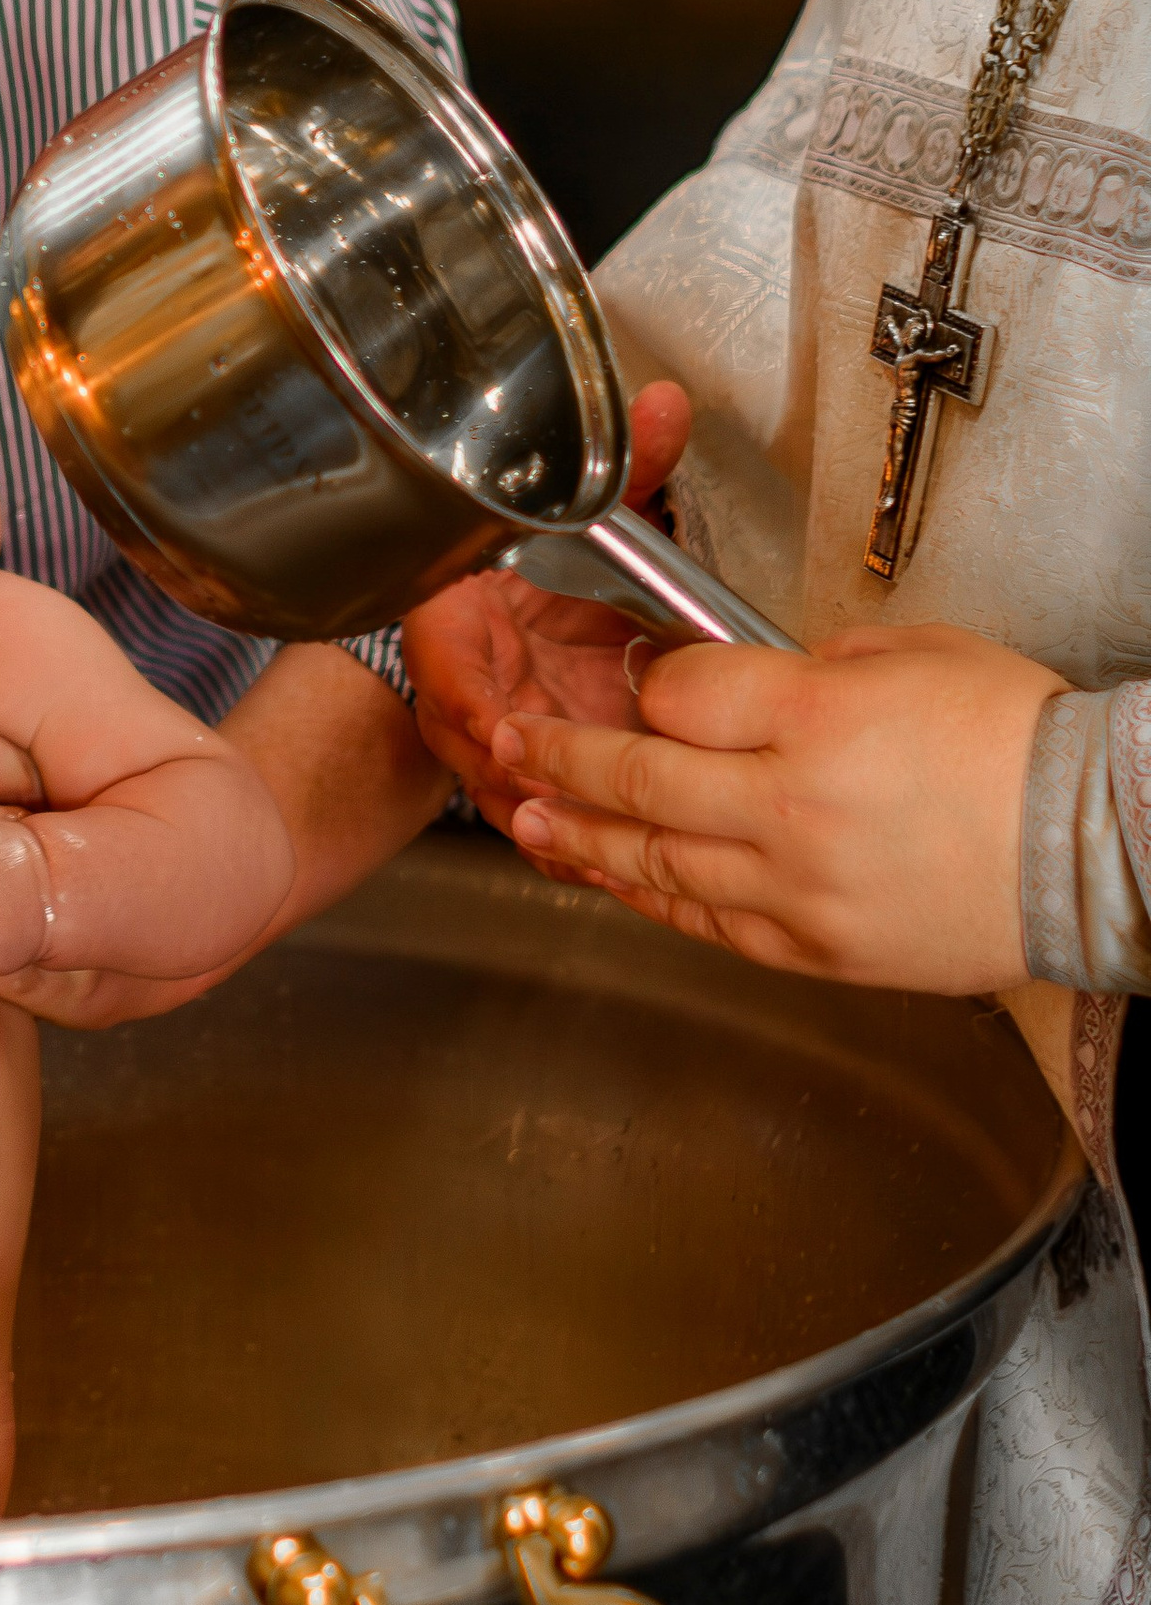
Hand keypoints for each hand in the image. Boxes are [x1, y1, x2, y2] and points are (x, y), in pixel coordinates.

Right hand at [401, 381, 693, 828]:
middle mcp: (464, 691)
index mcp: (457, 622)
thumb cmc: (535, 576)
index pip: (439, 660)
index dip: (462, 694)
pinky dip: (567, 850)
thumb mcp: (584, 516)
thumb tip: (666, 405)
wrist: (504, 629)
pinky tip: (606, 869)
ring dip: (545, 823)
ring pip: (505, 798)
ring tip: (591, 848)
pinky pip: (537, 827)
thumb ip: (629, 466)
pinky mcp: (524, 784)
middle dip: (515, 779)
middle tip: (554, 799)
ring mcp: (490, 747)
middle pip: (472, 750)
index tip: (493, 719)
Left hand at [491, 621, 1063, 992]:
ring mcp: (798, 888)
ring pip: (659, 859)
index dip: (645, 682)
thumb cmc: (1020, 743)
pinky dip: (655, 896)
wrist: (1095, 849)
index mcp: (815, 718)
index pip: (679, 694)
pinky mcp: (816, 949)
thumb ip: (817, 665)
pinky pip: (710, 921)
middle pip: (641, 777)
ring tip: (532, 814)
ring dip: (585, 834)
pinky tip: (619, 877)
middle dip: (562, 756)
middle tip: (512, 744)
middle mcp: (790, 807)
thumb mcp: (914, 655)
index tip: (634, 679)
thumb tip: (758, 680)